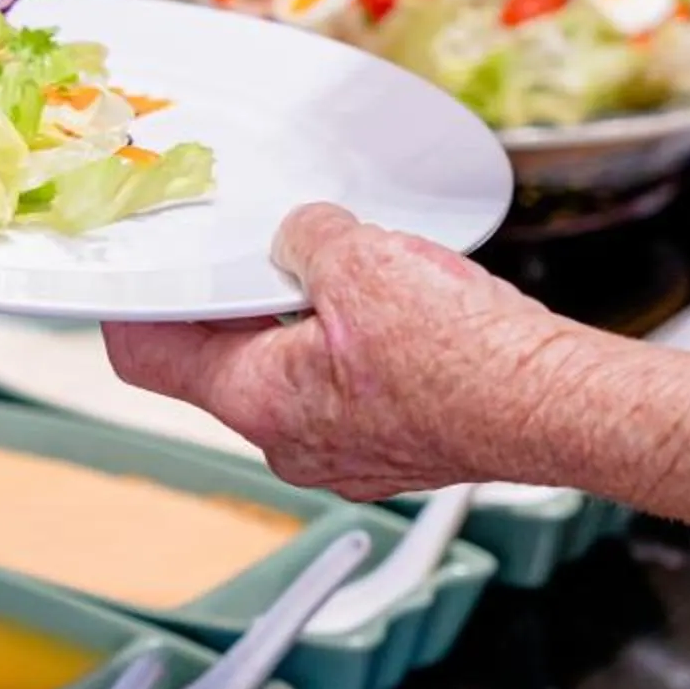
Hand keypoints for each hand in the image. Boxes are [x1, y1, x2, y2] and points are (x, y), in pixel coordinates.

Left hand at [103, 202, 590, 499]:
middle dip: (238, 300)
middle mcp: (287, 441)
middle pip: (220, 361)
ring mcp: (339, 453)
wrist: (554, 407)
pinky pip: (343, 390)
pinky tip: (397, 313)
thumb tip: (300, 235)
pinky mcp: (389, 449)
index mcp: (254, 399)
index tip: (138, 272)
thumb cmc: (465, 358)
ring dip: (303, 320)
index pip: (147, 354)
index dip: (136, 304)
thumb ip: (307, 238)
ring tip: (348, 277)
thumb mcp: (361, 258)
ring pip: (288, 374)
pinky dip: (352, 347)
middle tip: (264, 253)